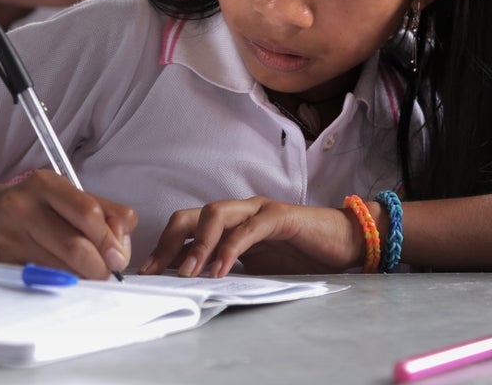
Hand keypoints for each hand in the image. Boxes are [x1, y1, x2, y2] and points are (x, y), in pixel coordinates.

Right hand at [0, 170, 135, 279]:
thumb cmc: (31, 206)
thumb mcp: (65, 196)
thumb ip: (104, 211)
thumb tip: (124, 241)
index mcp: (47, 184)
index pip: (89, 213)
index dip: (110, 240)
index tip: (119, 256)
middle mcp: (26, 207)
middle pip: (76, 246)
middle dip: (100, 267)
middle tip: (107, 273)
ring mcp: (12, 237)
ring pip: (62, 269)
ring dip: (83, 278)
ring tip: (87, 274)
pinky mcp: (5, 262)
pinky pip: (45, 279)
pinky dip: (64, 283)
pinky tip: (66, 277)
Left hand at [139, 197, 363, 276]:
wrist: (344, 241)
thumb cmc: (300, 253)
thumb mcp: (255, 266)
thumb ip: (227, 267)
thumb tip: (192, 281)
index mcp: (228, 222)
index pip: (186, 227)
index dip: (164, 247)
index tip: (147, 272)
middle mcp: (238, 210)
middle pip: (191, 215)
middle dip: (169, 242)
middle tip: (156, 270)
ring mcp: (257, 210)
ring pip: (215, 215)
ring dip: (198, 244)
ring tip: (188, 272)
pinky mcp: (279, 216)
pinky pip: (248, 229)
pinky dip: (231, 248)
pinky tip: (220, 269)